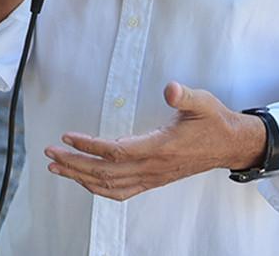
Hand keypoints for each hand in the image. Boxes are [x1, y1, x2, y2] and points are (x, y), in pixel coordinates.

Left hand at [44, 82, 265, 200]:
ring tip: (56, 168)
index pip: (117, 152)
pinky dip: (99, 189)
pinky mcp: (154, 180)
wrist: (230, 145)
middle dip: (74, 164)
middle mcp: (154, 167)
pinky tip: (84, 181)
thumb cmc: (213, 120)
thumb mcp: (202, 102)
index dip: (90, 146)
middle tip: (48, 154)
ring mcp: (153, 177)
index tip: (67, 138)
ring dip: (80, 177)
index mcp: (161, 148)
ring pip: (110, 185)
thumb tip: (171, 88)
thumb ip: (185, 96)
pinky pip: (122, 191)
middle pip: (106, 172)